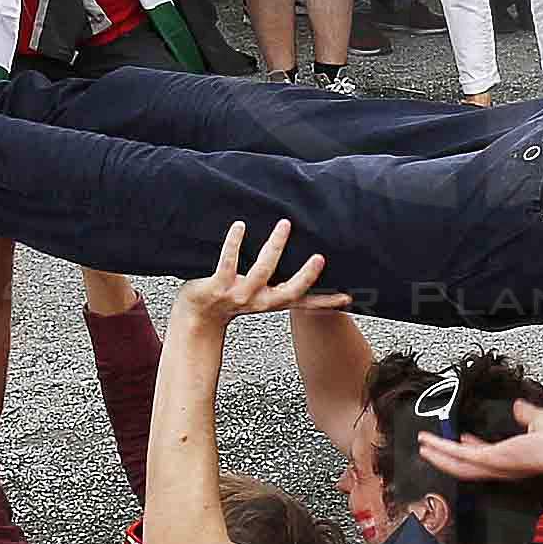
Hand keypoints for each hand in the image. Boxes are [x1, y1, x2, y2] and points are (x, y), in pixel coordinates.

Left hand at [178, 216, 324, 332]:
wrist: (195, 318)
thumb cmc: (227, 301)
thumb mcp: (256, 297)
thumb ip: (275, 285)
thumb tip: (293, 260)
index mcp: (271, 302)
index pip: (303, 303)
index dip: (325, 303)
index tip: (347, 297)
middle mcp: (259, 301)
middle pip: (289, 291)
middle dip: (305, 276)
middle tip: (320, 257)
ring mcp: (239, 295)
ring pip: (262, 271)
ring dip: (275, 247)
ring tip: (285, 225)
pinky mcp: (217, 287)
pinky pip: (228, 263)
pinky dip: (234, 243)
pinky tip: (240, 226)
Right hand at [418, 401, 542, 485]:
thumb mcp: (540, 421)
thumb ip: (527, 414)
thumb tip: (520, 407)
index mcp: (511, 459)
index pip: (484, 457)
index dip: (471, 449)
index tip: (462, 439)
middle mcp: (500, 467)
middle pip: (465, 466)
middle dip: (446, 457)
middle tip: (431, 448)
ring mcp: (493, 465)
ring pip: (457, 464)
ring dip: (438, 455)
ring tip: (423, 446)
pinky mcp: (489, 459)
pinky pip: (459, 456)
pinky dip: (443, 450)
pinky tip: (430, 444)